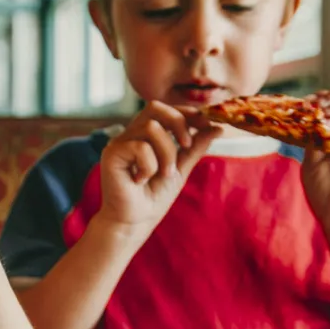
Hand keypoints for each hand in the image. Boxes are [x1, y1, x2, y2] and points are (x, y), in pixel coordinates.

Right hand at [94, 101, 218, 236]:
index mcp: (145, 135)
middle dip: (178, 123)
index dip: (186, 113)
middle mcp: (131, 134)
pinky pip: (140, 147)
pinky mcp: (111, 154)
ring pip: (151, 128)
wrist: (136, 221)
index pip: (165, 109)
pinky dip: (150, 166)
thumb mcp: (181, 168)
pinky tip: (141, 180)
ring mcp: (119, 143)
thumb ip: (195, 147)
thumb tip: (217, 128)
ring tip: (164, 174)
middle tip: (186, 145)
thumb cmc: (154, 197)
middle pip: (155, 107)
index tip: (206, 124)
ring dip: (166, 153)